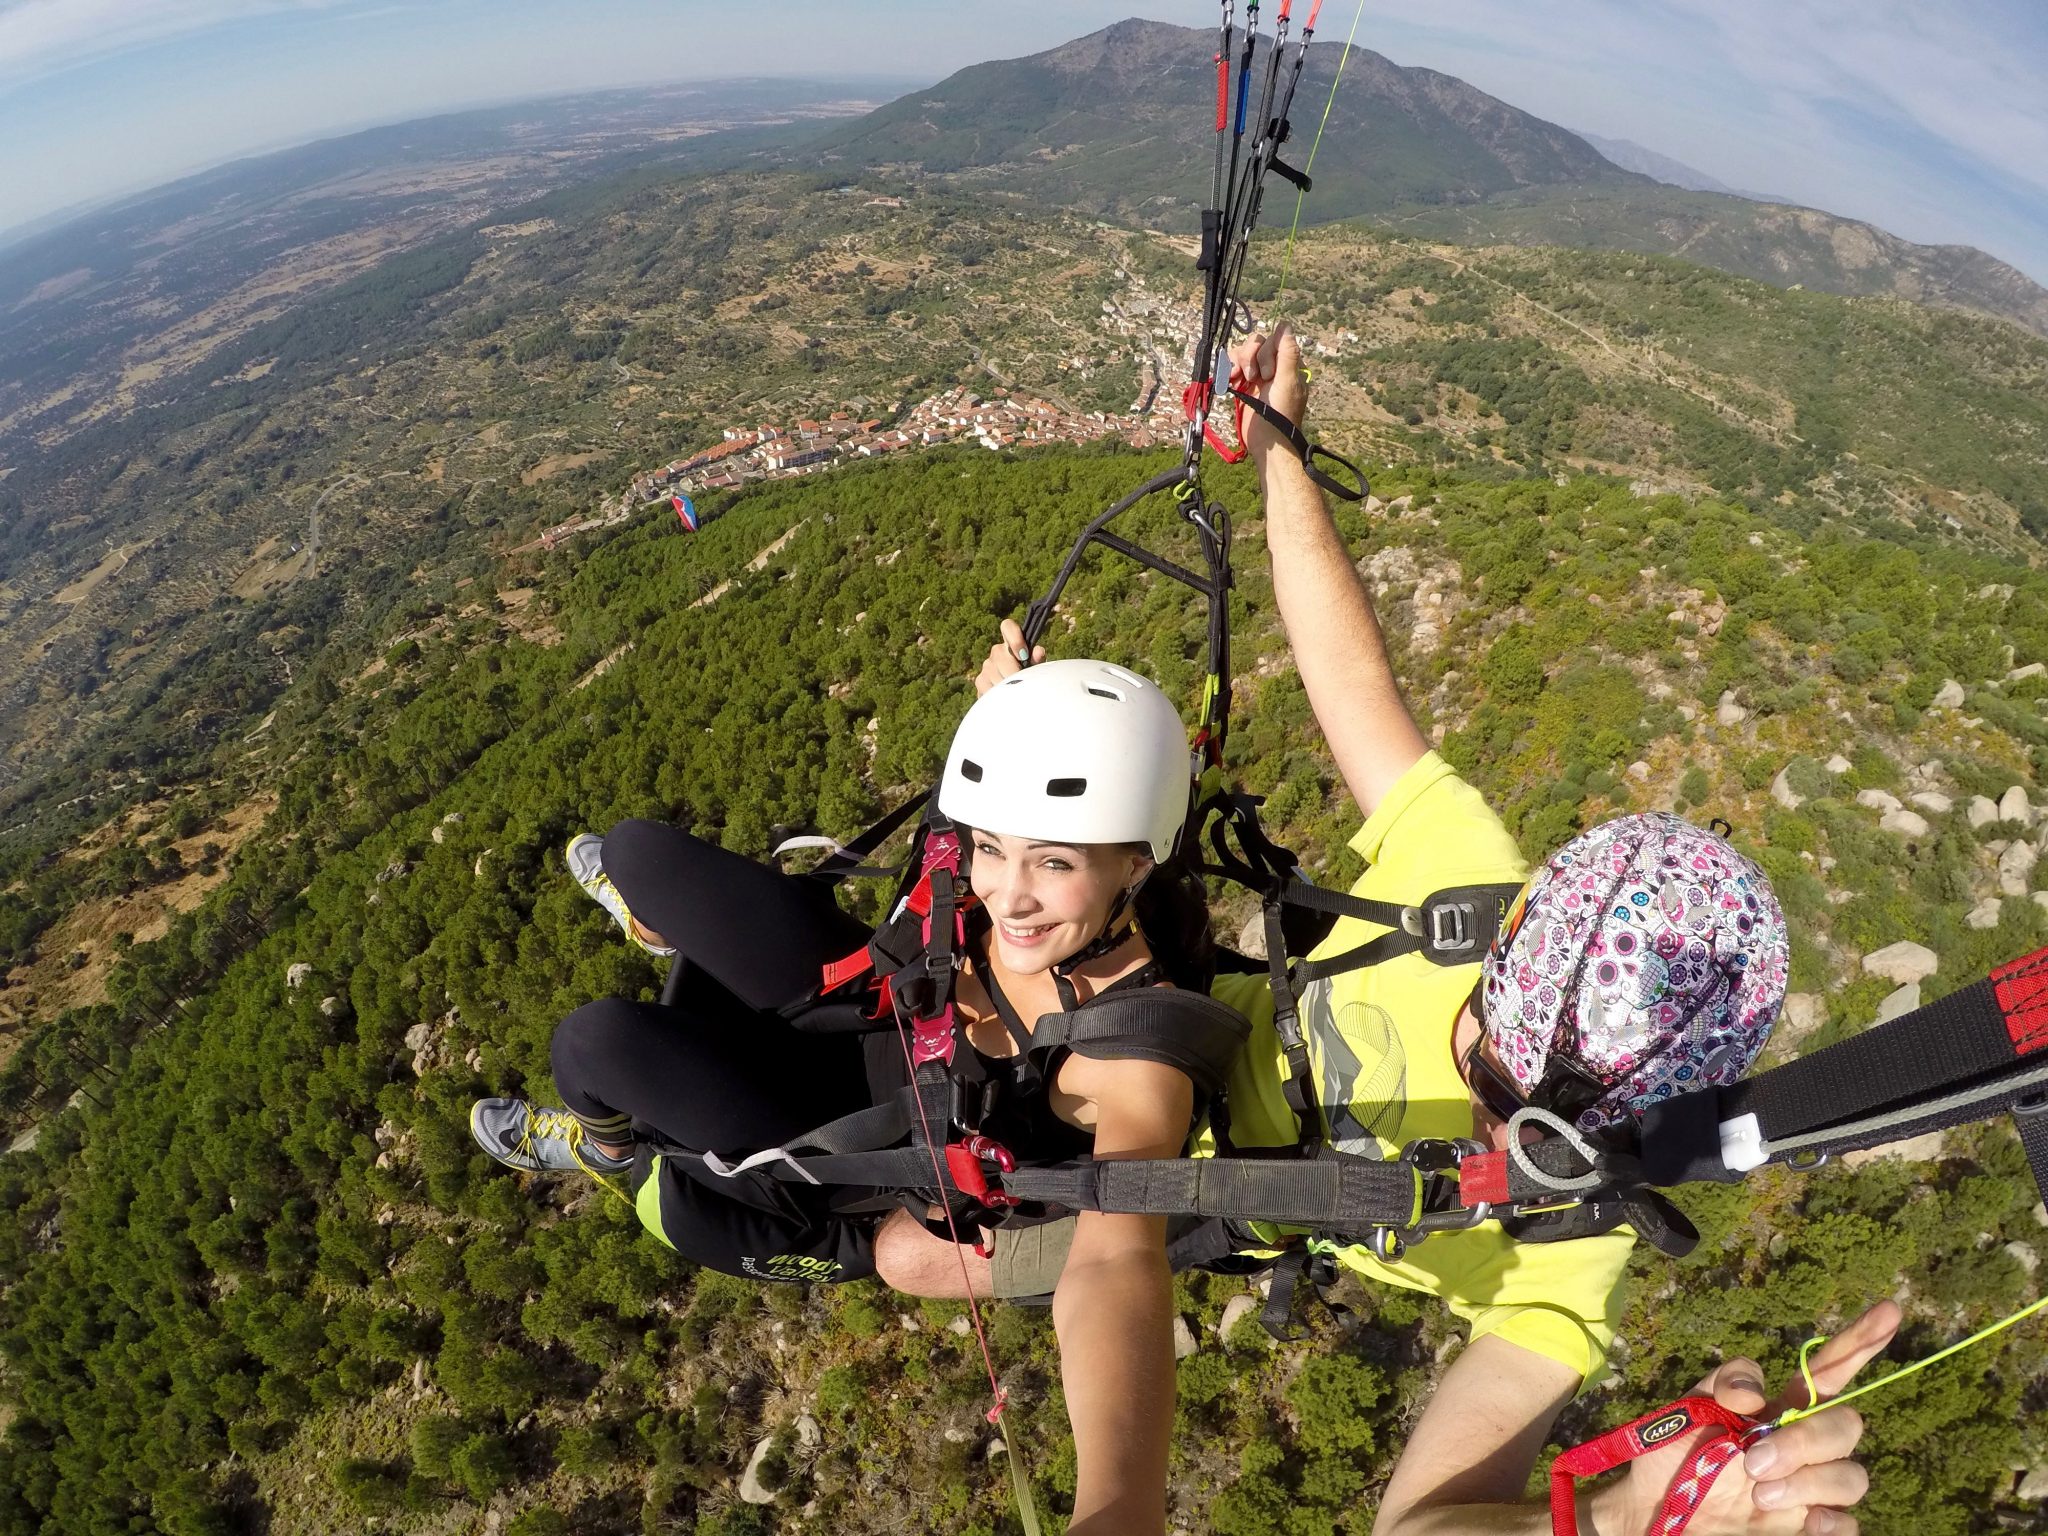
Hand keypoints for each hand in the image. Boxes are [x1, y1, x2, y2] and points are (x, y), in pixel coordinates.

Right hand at [975, 617, 1043, 695]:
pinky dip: (999, 694)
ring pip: (996, 675)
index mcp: (1012, 642)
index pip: (1008, 627)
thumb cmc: (1029, 676)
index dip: (1015, 638)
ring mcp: (987, 665)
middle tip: (1023, 683)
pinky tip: (1005, 696)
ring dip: (1007, 686)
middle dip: (1014, 673)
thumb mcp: (1036, 667)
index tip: (1023, 655)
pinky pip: (989, 688)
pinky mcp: (980, 680)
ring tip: (1016, 691)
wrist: (1017, 694)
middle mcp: (997, 651)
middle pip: (1002, 657)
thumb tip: (1038, 652)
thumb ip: (1037, 659)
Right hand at [1226, 322, 1307, 462]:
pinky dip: (1229, 369)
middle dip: (1250, 357)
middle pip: (1257, 343)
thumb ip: (1287, 352)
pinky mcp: (1243, 384)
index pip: (1274, 339)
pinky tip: (1230, 381)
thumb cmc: (1280, 414)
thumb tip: (1286, 324)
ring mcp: (1258, 375)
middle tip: (1252, 379)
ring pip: (1243, 352)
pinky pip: (1233, 364)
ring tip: (1238, 380)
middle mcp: (1273, 367)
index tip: (1267, 374)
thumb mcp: (1288, 381)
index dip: (1266, 352)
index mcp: (1288, 364)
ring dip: (1238, 362)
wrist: (1266, 442)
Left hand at [1616, 1300, 1899, 1534]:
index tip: (1889, 1308)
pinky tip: (1804, 1520)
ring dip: (1810, 1482)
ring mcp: (1811, 1488)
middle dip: (1806, 1441)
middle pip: (1847, 1425)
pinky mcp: (1809, 1528)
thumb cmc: (1673, 1453)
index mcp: (1781, 1407)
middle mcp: (1804, 1445)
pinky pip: (1849, 1525)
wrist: (1655, 1512)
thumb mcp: (1689, 1405)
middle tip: (1752, 1461)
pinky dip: (1832, 1522)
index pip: (1830, 1370)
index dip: (1859, 1341)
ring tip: (1758, 1492)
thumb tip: (1758, 1395)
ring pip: (1853, 1476)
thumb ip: (1724, 1383)